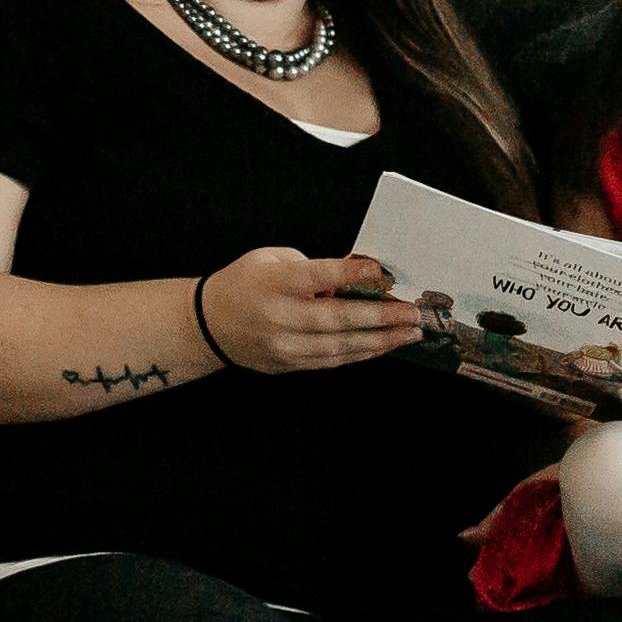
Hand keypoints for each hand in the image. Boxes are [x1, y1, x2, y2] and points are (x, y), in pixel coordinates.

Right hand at [201, 249, 424, 376]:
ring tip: (409, 333)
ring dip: (380, 340)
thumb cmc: (244, 283)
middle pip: (338, 318)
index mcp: (274, 282)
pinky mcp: (289, 364)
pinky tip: (383, 346)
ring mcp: (284, 345)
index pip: (319, 277)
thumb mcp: (270, 258)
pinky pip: (332, 361)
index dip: (351, 274)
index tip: (382, 272)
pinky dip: (361, 353)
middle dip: (381, 317)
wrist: (209, 324)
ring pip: (340, 345)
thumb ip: (310, 266)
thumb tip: (353, 276)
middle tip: (413, 313)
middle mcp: (280, 316)